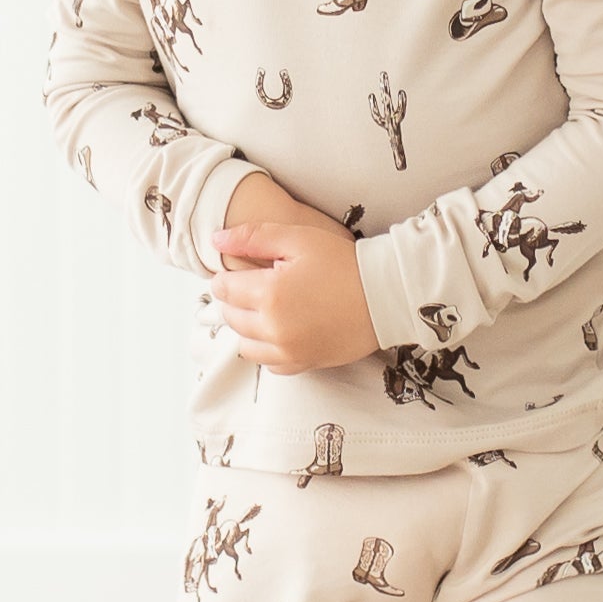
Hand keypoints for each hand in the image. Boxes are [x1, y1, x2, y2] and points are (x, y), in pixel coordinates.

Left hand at [209, 182, 380, 374]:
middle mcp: (274, 328)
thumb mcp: (299, 238)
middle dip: (233, 301)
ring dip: (246, 328)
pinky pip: (269, 364)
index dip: (224, 278)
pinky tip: (280, 331)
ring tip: (264, 310)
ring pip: (245, 345)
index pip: (223, 290)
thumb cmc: (344, 262)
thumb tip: (216, 240)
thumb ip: (253, 237)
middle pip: (231, 317)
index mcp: (269, 293)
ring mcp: (288, 350)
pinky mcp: (304, 363)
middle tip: (250, 287)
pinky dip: (267, 350)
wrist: (386, 295)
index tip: (234, 272)